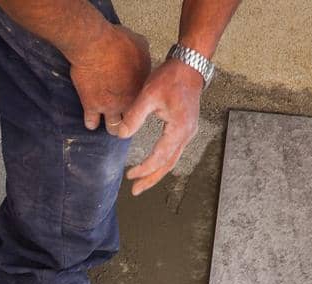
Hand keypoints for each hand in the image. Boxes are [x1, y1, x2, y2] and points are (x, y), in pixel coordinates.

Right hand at [67, 23, 150, 134]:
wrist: (95, 46)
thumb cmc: (117, 42)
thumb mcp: (140, 43)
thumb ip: (143, 55)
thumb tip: (142, 55)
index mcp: (141, 86)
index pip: (145, 102)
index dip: (141, 102)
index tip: (136, 100)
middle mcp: (127, 100)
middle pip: (132, 120)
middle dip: (129, 120)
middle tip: (125, 118)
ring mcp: (109, 106)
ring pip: (113, 128)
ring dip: (112, 126)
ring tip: (109, 123)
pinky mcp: (91, 106)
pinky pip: (91, 123)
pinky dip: (91, 122)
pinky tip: (92, 119)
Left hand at [119, 59, 204, 193]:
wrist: (190, 65)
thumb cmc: (170, 78)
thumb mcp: (149, 94)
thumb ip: (134, 116)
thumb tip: (121, 135)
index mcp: (179, 128)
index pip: (160, 156)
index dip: (144, 168)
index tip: (129, 174)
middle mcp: (187, 134)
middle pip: (168, 164)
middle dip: (151, 179)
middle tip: (134, 191)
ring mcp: (189, 132)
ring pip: (172, 160)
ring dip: (157, 173)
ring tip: (141, 184)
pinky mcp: (186, 128)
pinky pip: (174, 152)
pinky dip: (162, 163)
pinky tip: (152, 166)